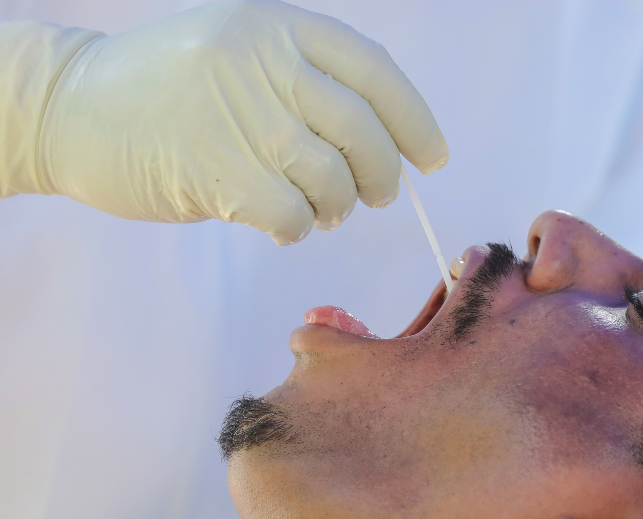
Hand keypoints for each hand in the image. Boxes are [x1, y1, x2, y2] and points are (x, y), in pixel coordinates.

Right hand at [37, 0, 446, 243]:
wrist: (71, 105)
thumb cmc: (168, 86)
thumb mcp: (240, 47)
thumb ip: (305, 77)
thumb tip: (385, 140)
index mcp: (278, 27)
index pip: (375, 72)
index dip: (414, 120)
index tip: (432, 158)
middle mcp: (264, 63)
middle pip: (362, 130)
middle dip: (382, 174)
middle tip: (377, 195)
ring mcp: (238, 115)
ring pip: (330, 178)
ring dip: (337, 207)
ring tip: (319, 210)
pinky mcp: (216, 171)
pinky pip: (291, 215)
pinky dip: (297, 229)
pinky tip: (281, 225)